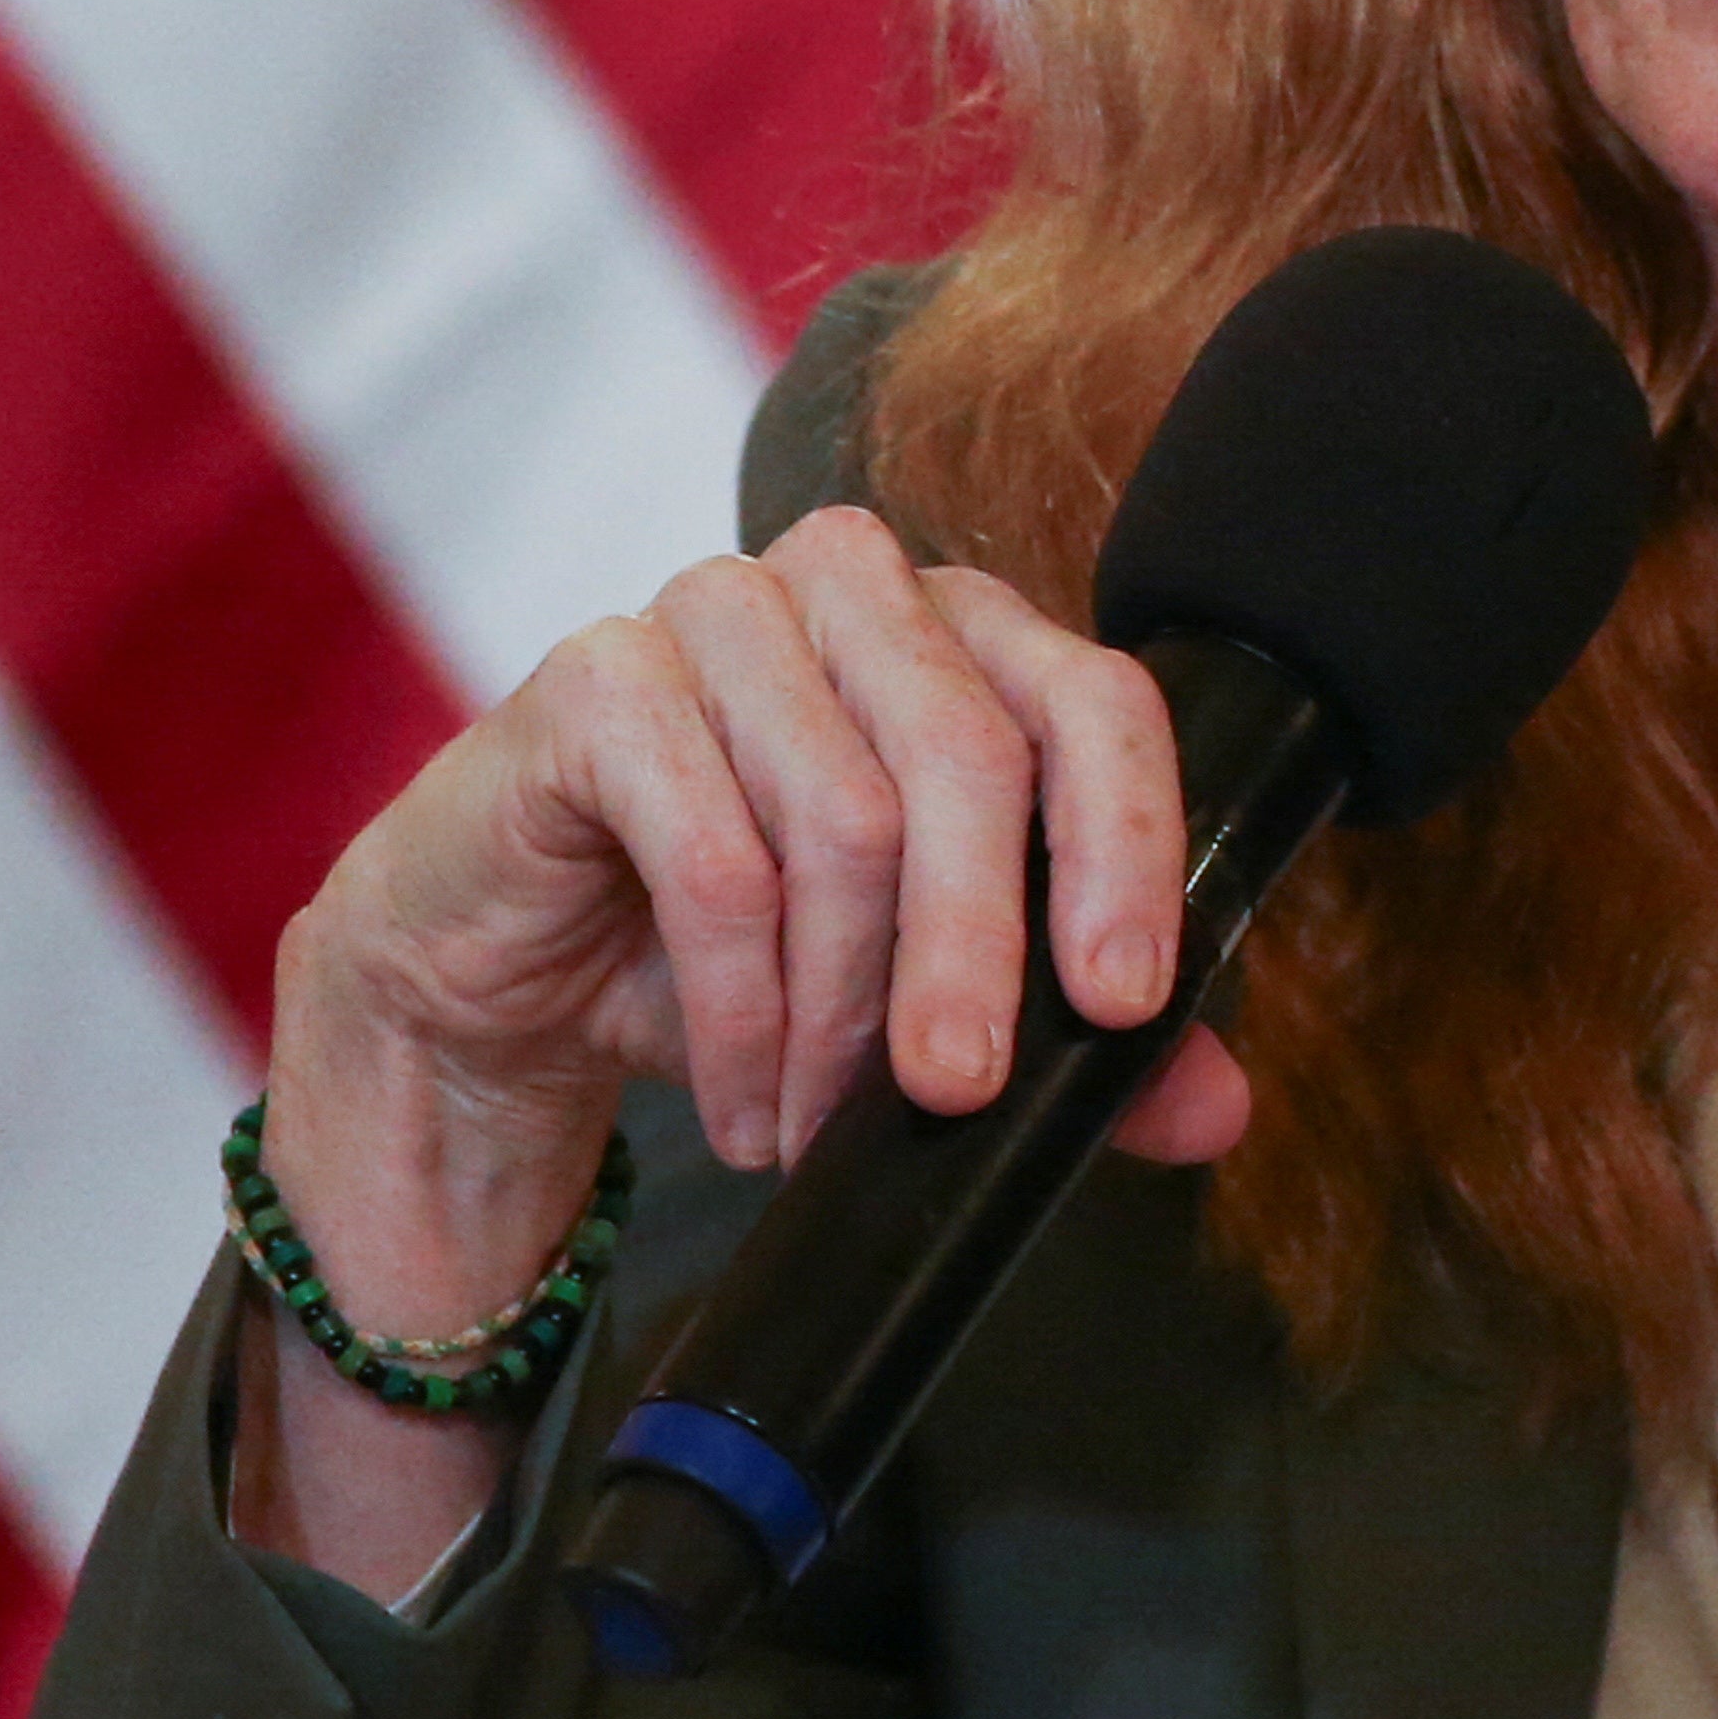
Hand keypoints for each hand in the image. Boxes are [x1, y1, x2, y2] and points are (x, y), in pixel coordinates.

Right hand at [230, 510, 1247, 1589]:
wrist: (504, 967)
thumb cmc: (728, 949)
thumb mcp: (912, 998)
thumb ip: (1071, 1045)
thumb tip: (1214, 1107)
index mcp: (960, 629)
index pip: (1092, 698)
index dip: (1126, 844)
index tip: (1123, 1002)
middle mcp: (850, 588)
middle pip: (969, 754)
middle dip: (976, 952)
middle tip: (960, 1097)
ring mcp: (715, 610)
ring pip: (843, 814)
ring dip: (840, 1011)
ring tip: (825, 1130)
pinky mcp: (597, 678)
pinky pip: (708, 853)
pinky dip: (741, 1012)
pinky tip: (747, 1105)